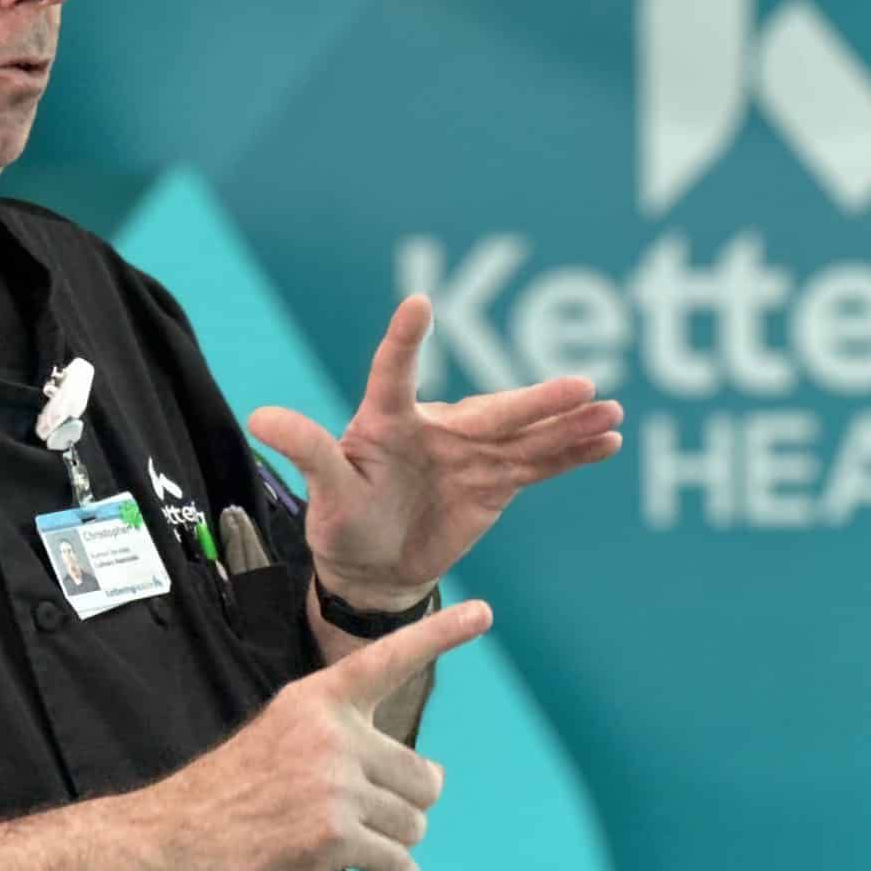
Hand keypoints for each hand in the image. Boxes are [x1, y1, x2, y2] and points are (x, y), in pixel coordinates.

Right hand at [157, 600, 493, 870]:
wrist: (183, 836)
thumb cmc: (237, 787)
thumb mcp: (284, 730)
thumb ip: (344, 734)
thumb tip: (424, 776)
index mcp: (321, 699)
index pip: (389, 659)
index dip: (440, 634)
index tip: (483, 612)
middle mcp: (335, 735)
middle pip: (423, 777)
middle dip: (408, 803)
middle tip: (376, 812)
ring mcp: (336, 786)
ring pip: (415, 821)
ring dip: (397, 840)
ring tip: (362, 841)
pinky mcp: (335, 836)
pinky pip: (399, 861)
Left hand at [246, 295, 622, 607]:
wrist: (375, 565)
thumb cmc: (342, 521)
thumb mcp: (324, 490)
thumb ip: (307, 450)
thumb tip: (260, 417)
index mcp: (388, 422)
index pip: (395, 374)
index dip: (405, 342)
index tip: (418, 304)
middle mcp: (438, 428)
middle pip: (491, 411)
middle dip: (536, 400)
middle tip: (578, 385)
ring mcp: (472, 454)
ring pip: (527, 434)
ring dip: (569, 423)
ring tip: (610, 409)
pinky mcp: (496, 482)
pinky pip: (540, 464)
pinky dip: (573, 453)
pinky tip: (607, 440)